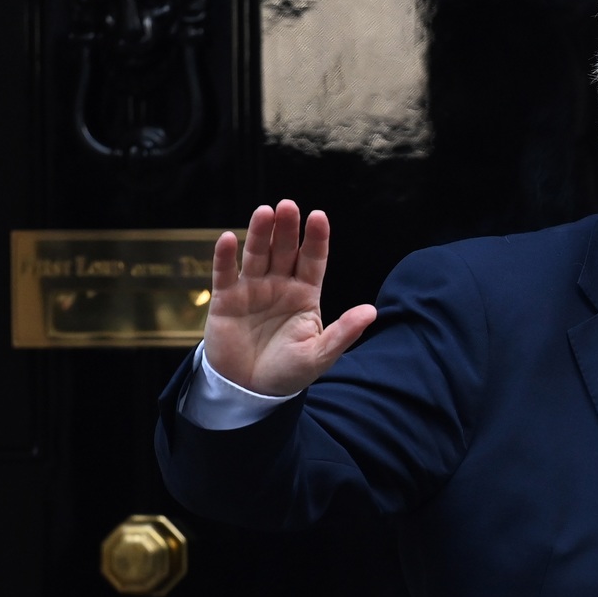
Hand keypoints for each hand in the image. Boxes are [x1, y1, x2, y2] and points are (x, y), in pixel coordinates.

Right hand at [203, 200, 376, 395]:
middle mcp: (280, 285)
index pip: (313, 259)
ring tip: (264, 212)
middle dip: (287, 228)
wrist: (250, 391)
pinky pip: (225, 274)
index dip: (316, 238)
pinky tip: (228, 238)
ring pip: (257, 255)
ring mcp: (252, 289)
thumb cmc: (288, 371)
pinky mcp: (226, 300)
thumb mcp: (320, 355)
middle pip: (285, 250)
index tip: (318, 216)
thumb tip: (372, 312)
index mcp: (306, 293)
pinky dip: (225, 257)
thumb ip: (343, 332)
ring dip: (259, 233)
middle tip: (288, 205)